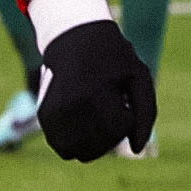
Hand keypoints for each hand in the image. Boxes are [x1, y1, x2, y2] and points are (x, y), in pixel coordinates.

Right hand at [35, 17, 156, 160]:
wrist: (74, 37)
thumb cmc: (113, 58)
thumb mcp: (139, 76)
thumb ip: (145, 113)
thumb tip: (137, 150)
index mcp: (94, 94)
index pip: (119, 130)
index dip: (128, 116)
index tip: (123, 96)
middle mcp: (70, 107)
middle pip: (99, 147)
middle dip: (112, 133)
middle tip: (111, 106)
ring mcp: (54, 114)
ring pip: (80, 153)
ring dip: (94, 142)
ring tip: (98, 114)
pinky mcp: (44, 117)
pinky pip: (64, 148)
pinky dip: (77, 141)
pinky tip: (85, 121)